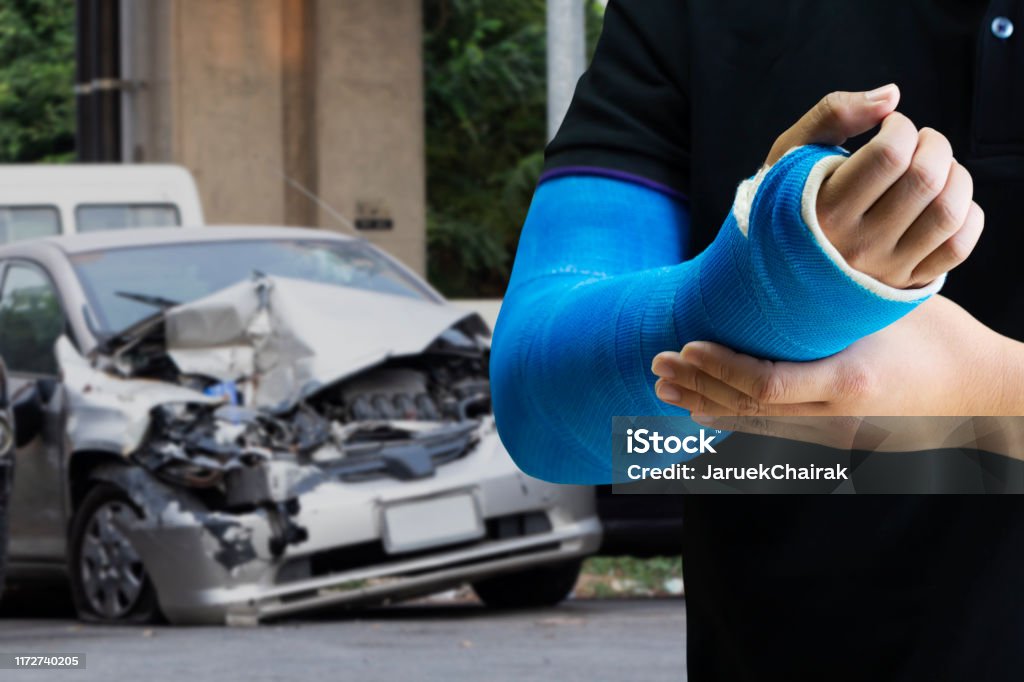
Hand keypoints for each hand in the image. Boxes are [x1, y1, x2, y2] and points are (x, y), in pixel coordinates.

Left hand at [650, 296, 1023, 418]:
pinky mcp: (832, 436)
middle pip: (749, 409)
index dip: (720, 368)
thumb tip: (771, 274)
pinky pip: (770, 431)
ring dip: (705, 404)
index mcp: (850, 382)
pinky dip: (732, 418)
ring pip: (754, 425)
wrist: (978, 390)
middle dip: (698, 386)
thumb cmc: (937, 336)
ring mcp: (833, 432)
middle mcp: (836, 416)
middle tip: (657, 364)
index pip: (766, 386)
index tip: (686, 345)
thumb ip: (830, 303)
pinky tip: (704, 412)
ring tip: (665, 389)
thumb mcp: (885, 309)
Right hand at [765, 85, 983, 288]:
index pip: (890, 153)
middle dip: (934, 144)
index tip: (890, 127)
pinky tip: (945, 201)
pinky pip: (959, 247)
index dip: (901, 126)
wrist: (777, 272)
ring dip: (956, 177)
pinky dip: (967, 215)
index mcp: (824, 210)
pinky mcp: (906, 283)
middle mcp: (856, 244)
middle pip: (925, 179)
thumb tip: (893, 95)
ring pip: (948, 212)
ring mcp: (884, 268)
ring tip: (936, 170)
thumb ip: (833, 114)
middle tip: (919, 142)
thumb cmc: (788, 203)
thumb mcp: (791, 154)